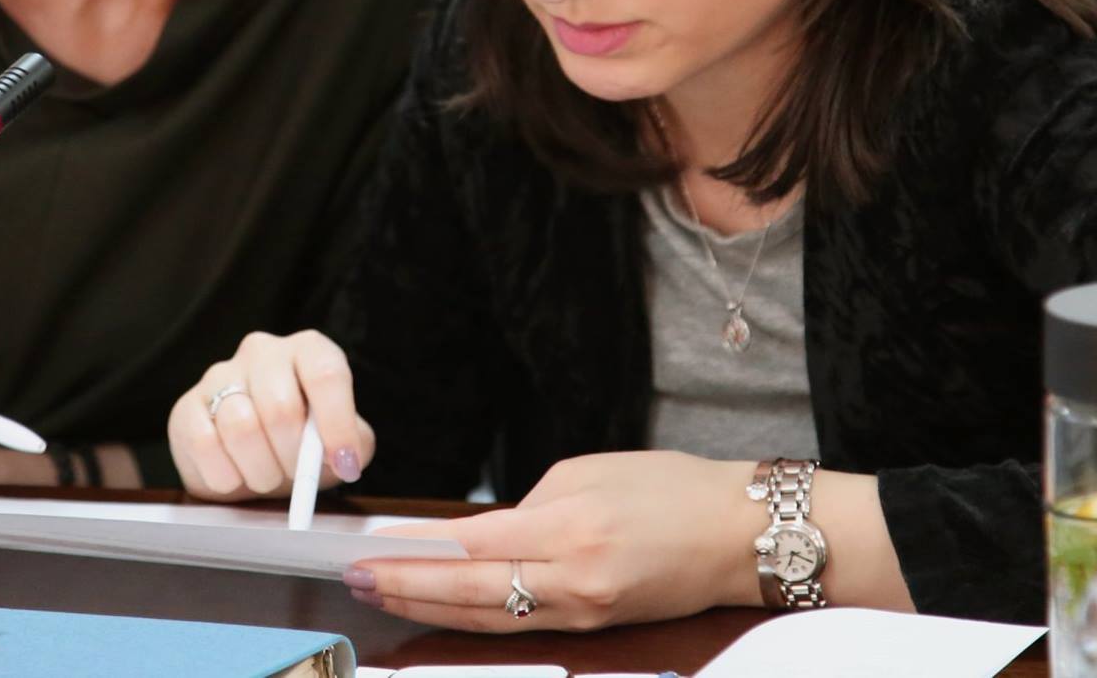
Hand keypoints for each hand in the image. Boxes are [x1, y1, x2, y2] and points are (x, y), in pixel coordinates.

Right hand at [168, 330, 376, 499]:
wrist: (252, 464)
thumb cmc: (302, 446)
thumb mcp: (341, 444)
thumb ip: (354, 445)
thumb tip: (345, 457)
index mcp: (306, 351)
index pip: (325, 373)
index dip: (337, 422)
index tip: (344, 462)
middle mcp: (262, 352)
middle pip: (281, 407)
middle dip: (293, 456)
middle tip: (296, 475)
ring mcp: (219, 375)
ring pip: (241, 426)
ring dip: (260, 469)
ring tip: (265, 475)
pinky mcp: (186, 406)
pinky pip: (204, 443)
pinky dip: (225, 475)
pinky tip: (234, 475)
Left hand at [348, 451, 756, 630]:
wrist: (739, 532)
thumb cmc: (670, 487)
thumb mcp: (590, 471)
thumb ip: (530, 505)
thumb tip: (484, 532)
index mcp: (571, 528)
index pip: (474, 544)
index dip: (417, 552)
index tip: (373, 549)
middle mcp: (575, 578)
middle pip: (472, 592)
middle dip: (408, 588)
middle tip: (356, 581)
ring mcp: (586, 609)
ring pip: (491, 618)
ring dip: (432, 609)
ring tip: (383, 597)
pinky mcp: (596, 624)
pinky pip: (523, 624)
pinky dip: (476, 616)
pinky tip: (442, 606)